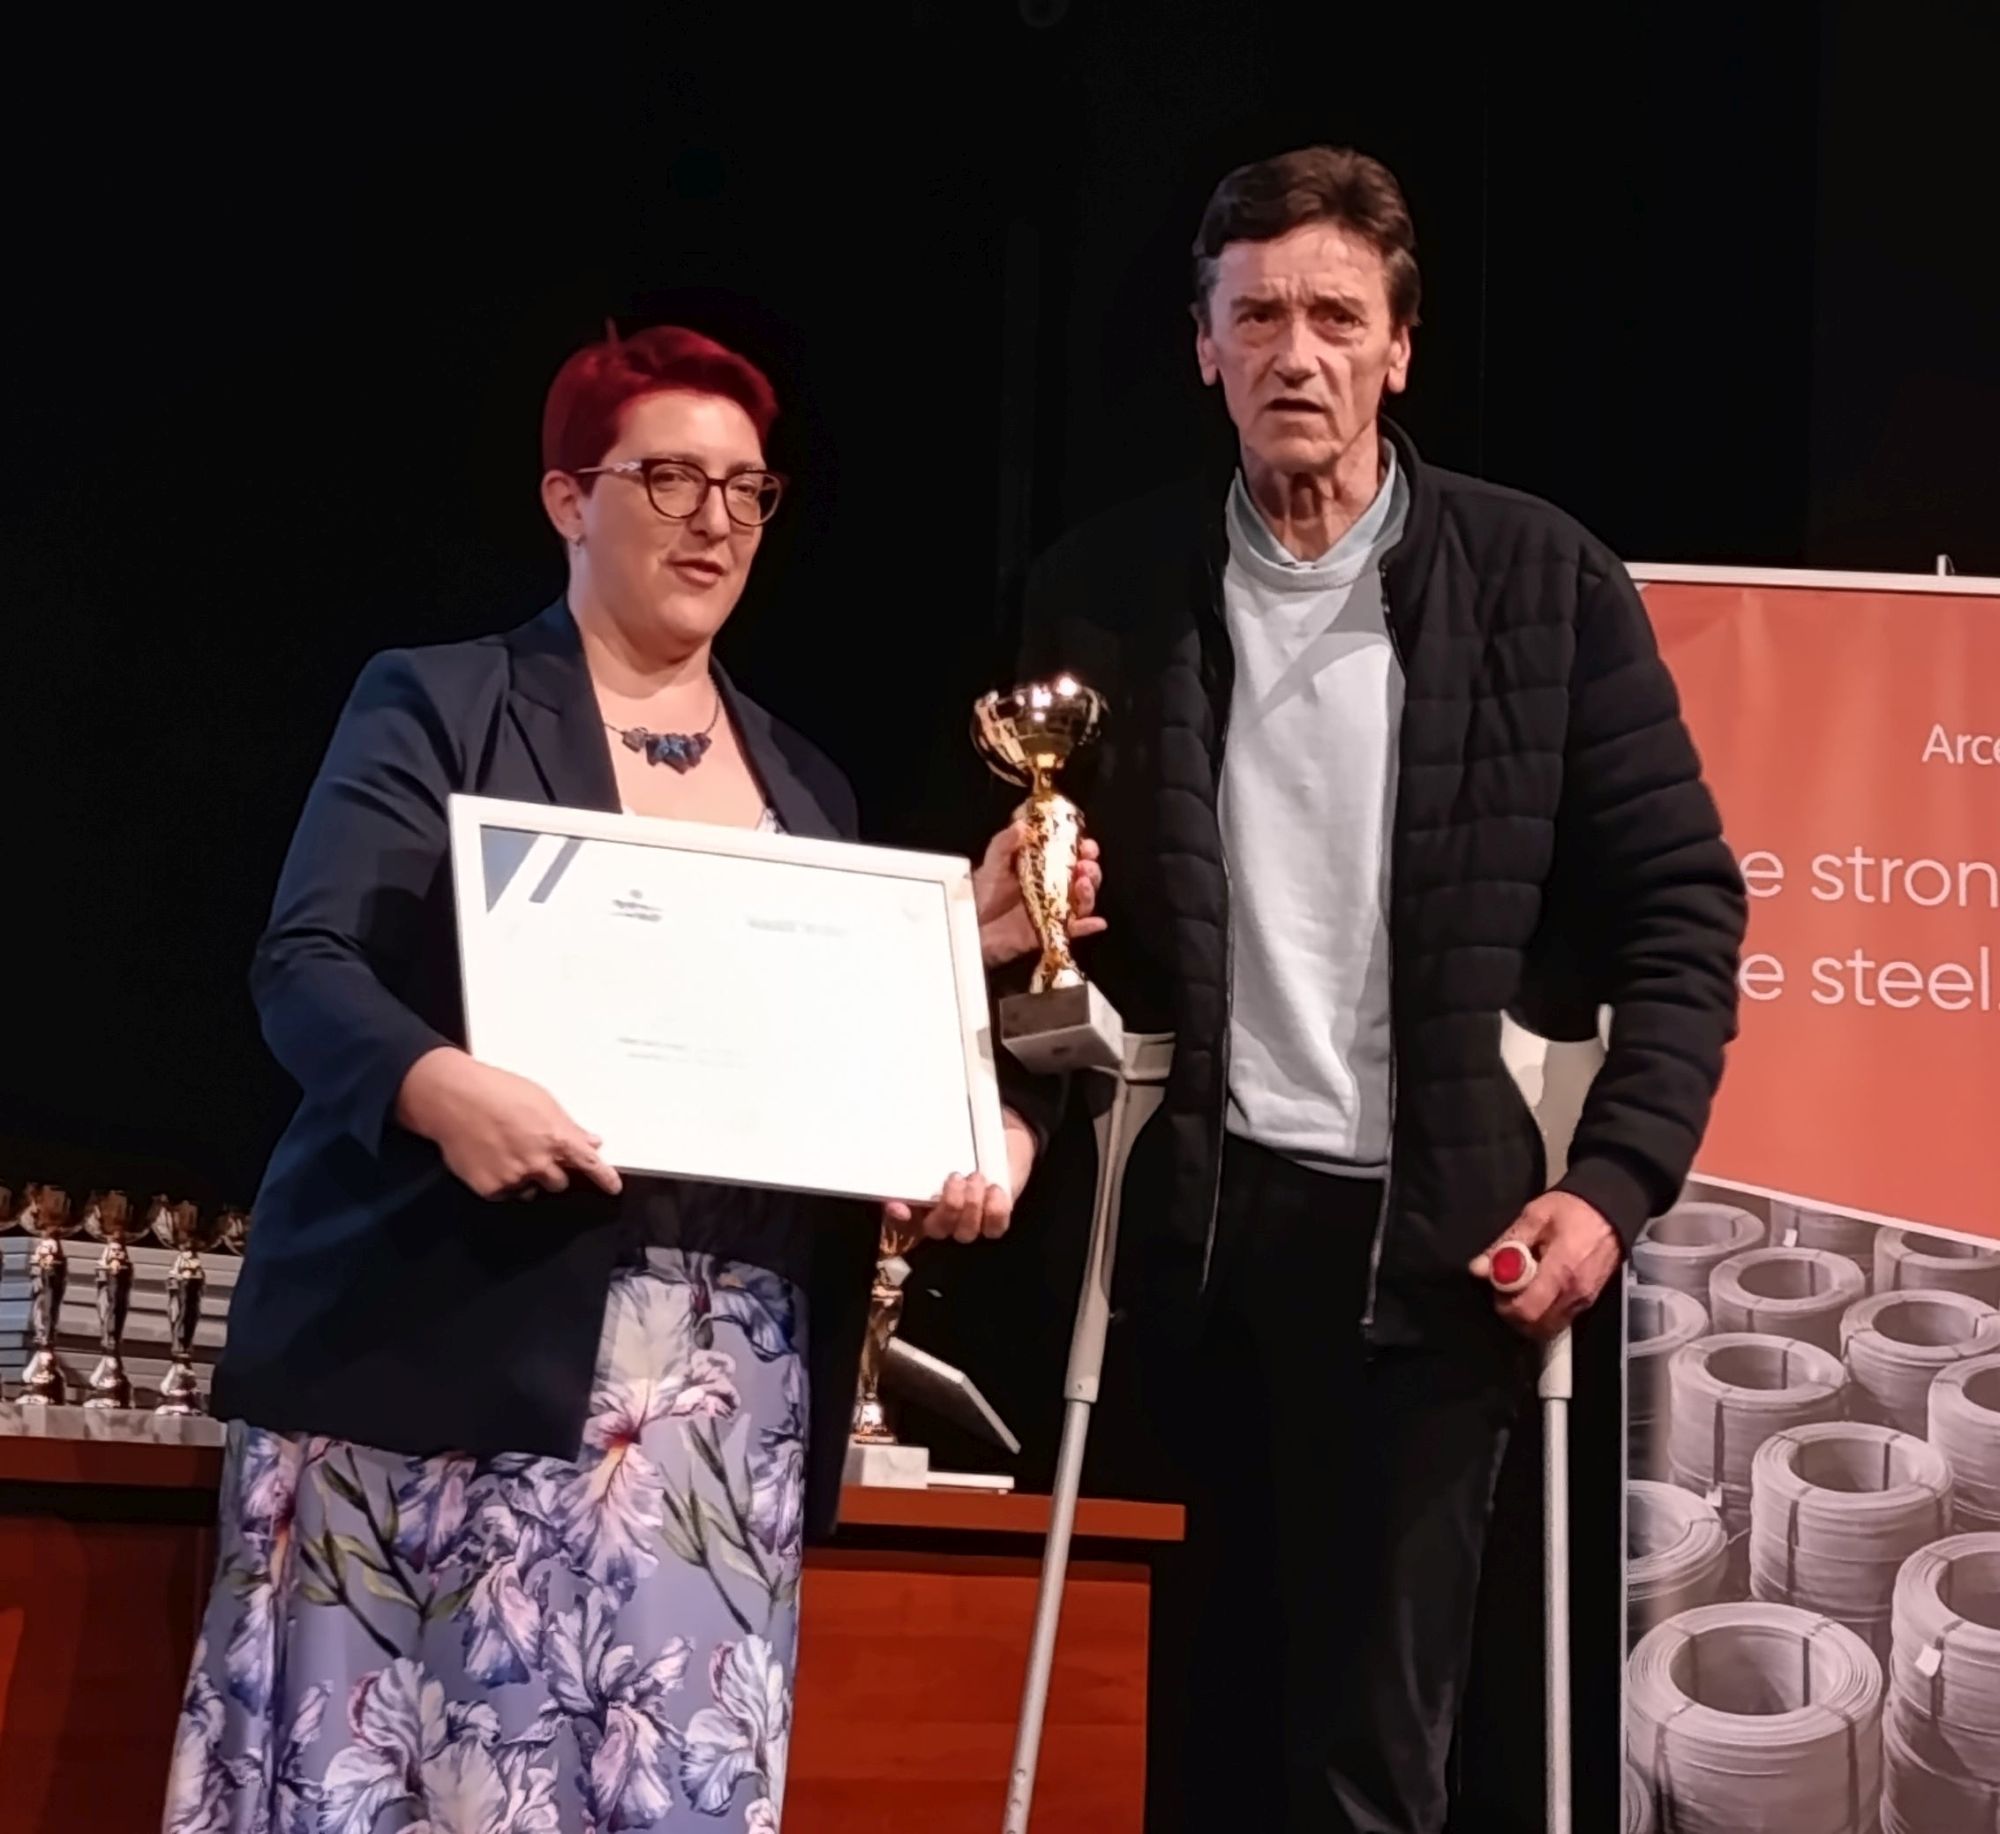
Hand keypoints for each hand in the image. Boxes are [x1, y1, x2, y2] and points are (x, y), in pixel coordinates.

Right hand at [395, 1048, 622, 1200]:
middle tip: (534, 1152)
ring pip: (532, 1189)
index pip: (589, 1164)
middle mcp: (538, 1162)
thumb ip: (568, 1126)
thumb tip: (591, 1141)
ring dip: (528, 1178)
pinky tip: (491, 1159)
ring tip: (508, 1152)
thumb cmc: (498, 1091)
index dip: (604, 1177)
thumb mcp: (542, 1100)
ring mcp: (514, 1177)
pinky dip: (503, 1181)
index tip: (613, 1187)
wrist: (453, 1099)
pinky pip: (506, 1193)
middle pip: (559, 1182)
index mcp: (556, 1138)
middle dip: (553, 1171)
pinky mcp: (491, 1188)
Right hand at [885, 1108, 1037, 1244]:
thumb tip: (902, 1161)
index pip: (899, 1218)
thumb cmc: (964, 1146)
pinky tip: (994, 1190)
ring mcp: (968, 1224)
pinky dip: (995, 1211)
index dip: (897, 1218)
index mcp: (919, 1201)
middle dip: (949, 1206)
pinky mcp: (994, 1222)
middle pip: (937, 1229)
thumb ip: (919, 1152)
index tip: (902, 1209)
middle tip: (956, 1178)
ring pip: (965, 1232)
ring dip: (971, 1206)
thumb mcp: (944, 1142)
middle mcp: (941, 1218)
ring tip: (977, 1178)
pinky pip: (994, 1229)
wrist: (998, 1142)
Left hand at [973, 821, 1104, 967]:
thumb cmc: (980, 893)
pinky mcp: (1049, 932)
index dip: (1081, 849)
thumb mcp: (992, 863)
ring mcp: (1052, 910)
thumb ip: (1005, 843)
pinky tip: (1096, 922)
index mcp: (1041, 868)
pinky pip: (1072, 930)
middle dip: (1090, 870)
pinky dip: (1086, 927)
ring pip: (1080, 902)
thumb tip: (1022, 825)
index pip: (1069, 855)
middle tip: (1086, 865)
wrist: (968, 926)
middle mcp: (1051, 888)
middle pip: (1081, 878)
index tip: (1086, 844)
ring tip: (1084, 884)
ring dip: (1089, 894)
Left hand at [1470, 1192, 1620, 1338]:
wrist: (1612, 1208)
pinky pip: (1562, 1319)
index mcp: (1561, 1272)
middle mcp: (1575, 1293)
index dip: (1504, 1304)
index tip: (1498, 1286)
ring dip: (1530, 1316)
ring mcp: (1585, 1301)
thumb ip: (1506, 1244)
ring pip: (1549, 1327)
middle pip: (1536, 1327)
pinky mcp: (1589, 1301)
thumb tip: (1479, 1268)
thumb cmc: (1574, 1209)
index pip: (1527, 1310)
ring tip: (1523, 1288)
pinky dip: (1545, 1312)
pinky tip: (1540, 1289)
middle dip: (1514, 1314)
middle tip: (1507, 1289)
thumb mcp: (1534, 1216)